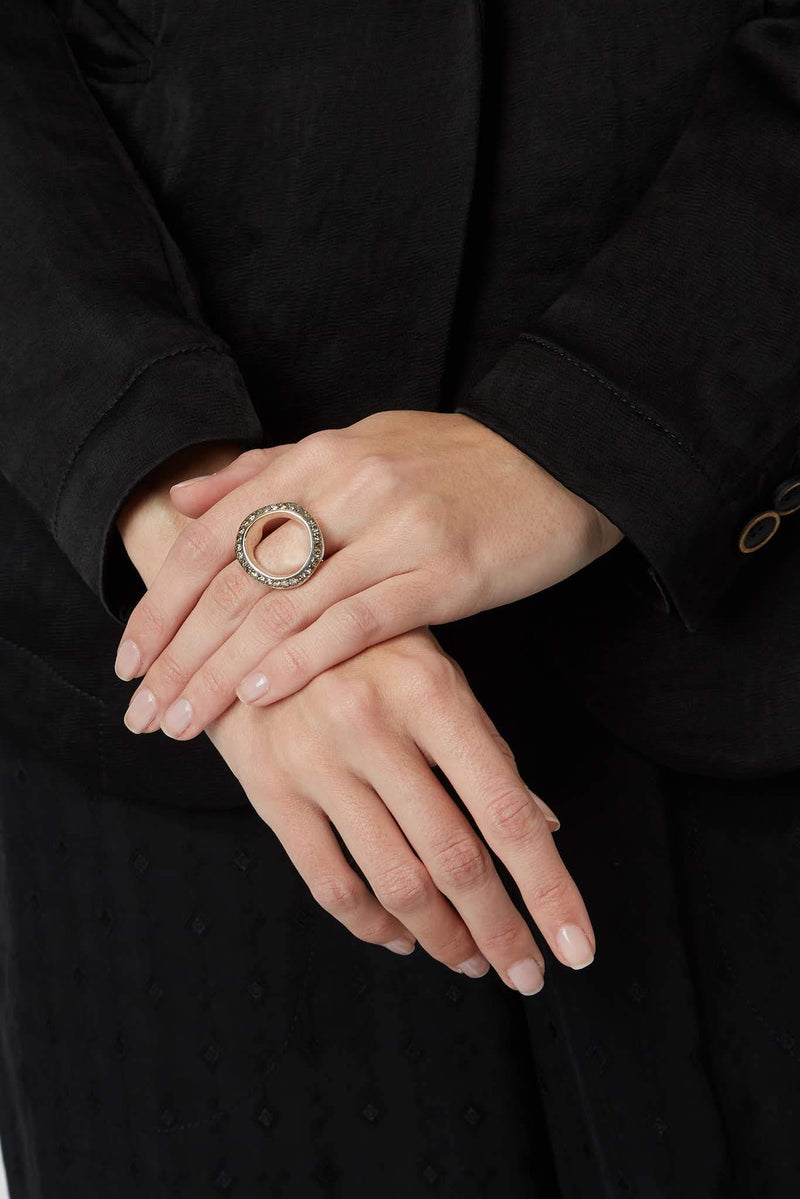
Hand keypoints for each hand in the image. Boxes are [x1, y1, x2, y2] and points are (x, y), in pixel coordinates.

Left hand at [113, 410, 622, 739]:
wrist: (562, 455)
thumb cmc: (455, 461)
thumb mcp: (357, 445)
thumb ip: (269, 471)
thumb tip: (183, 496)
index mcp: (320, 457)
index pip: (214, 536)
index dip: (163, 601)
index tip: (129, 660)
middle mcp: (348, 486)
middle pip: (238, 580)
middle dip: (180, 652)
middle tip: (143, 710)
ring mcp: (397, 529)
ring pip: (287, 607)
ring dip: (225, 670)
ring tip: (184, 719)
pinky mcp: (446, 571)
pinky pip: (358, 622)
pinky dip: (302, 660)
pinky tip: (262, 696)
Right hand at [199, 625, 593, 990]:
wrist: (245, 610)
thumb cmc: (358, 641)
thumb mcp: (431, 669)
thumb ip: (484, 746)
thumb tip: (543, 826)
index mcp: (431, 691)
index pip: (506, 810)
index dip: (547, 888)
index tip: (575, 948)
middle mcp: (374, 727)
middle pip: (454, 858)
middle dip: (498, 930)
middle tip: (523, 971)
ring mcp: (317, 761)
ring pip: (394, 880)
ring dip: (441, 936)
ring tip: (468, 959)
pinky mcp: (270, 789)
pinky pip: (328, 881)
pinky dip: (370, 925)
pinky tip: (398, 936)